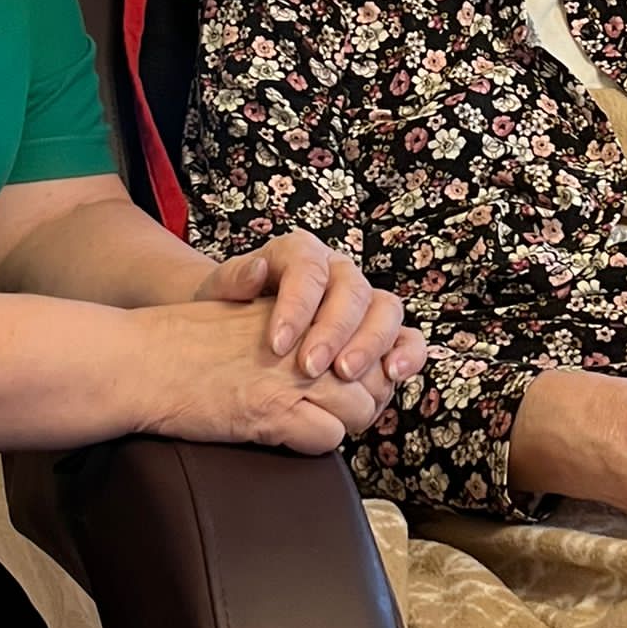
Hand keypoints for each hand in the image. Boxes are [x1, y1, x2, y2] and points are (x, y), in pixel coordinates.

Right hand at [126, 297, 387, 455]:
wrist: (142, 361)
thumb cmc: (186, 340)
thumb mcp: (250, 313)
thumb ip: (292, 322)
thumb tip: (330, 352)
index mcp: (303, 306)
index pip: (370, 334)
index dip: (367, 364)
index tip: (351, 378)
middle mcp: (306, 338)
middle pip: (373, 376)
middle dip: (361, 397)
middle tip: (334, 408)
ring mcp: (293, 376)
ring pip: (359, 409)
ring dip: (339, 422)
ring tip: (309, 422)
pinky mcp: (274, 412)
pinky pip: (326, 439)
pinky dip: (313, 444)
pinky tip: (286, 436)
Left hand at [193, 231, 425, 402]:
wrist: (240, 325)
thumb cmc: (230, 307)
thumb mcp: (219, 290)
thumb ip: (232, 279)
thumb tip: (255, 272)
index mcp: (301, 252)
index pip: (308, 269)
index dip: (297, 306)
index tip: (276, 344)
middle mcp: (339, 270)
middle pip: (352, 290)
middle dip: (333, 330)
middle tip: (309, 367)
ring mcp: (365, 299)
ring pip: (385, 309)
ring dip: (370, 344)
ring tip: (344, 374)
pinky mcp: (382, 330)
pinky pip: (408, 335)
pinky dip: (408, 353)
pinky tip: (393, 375)